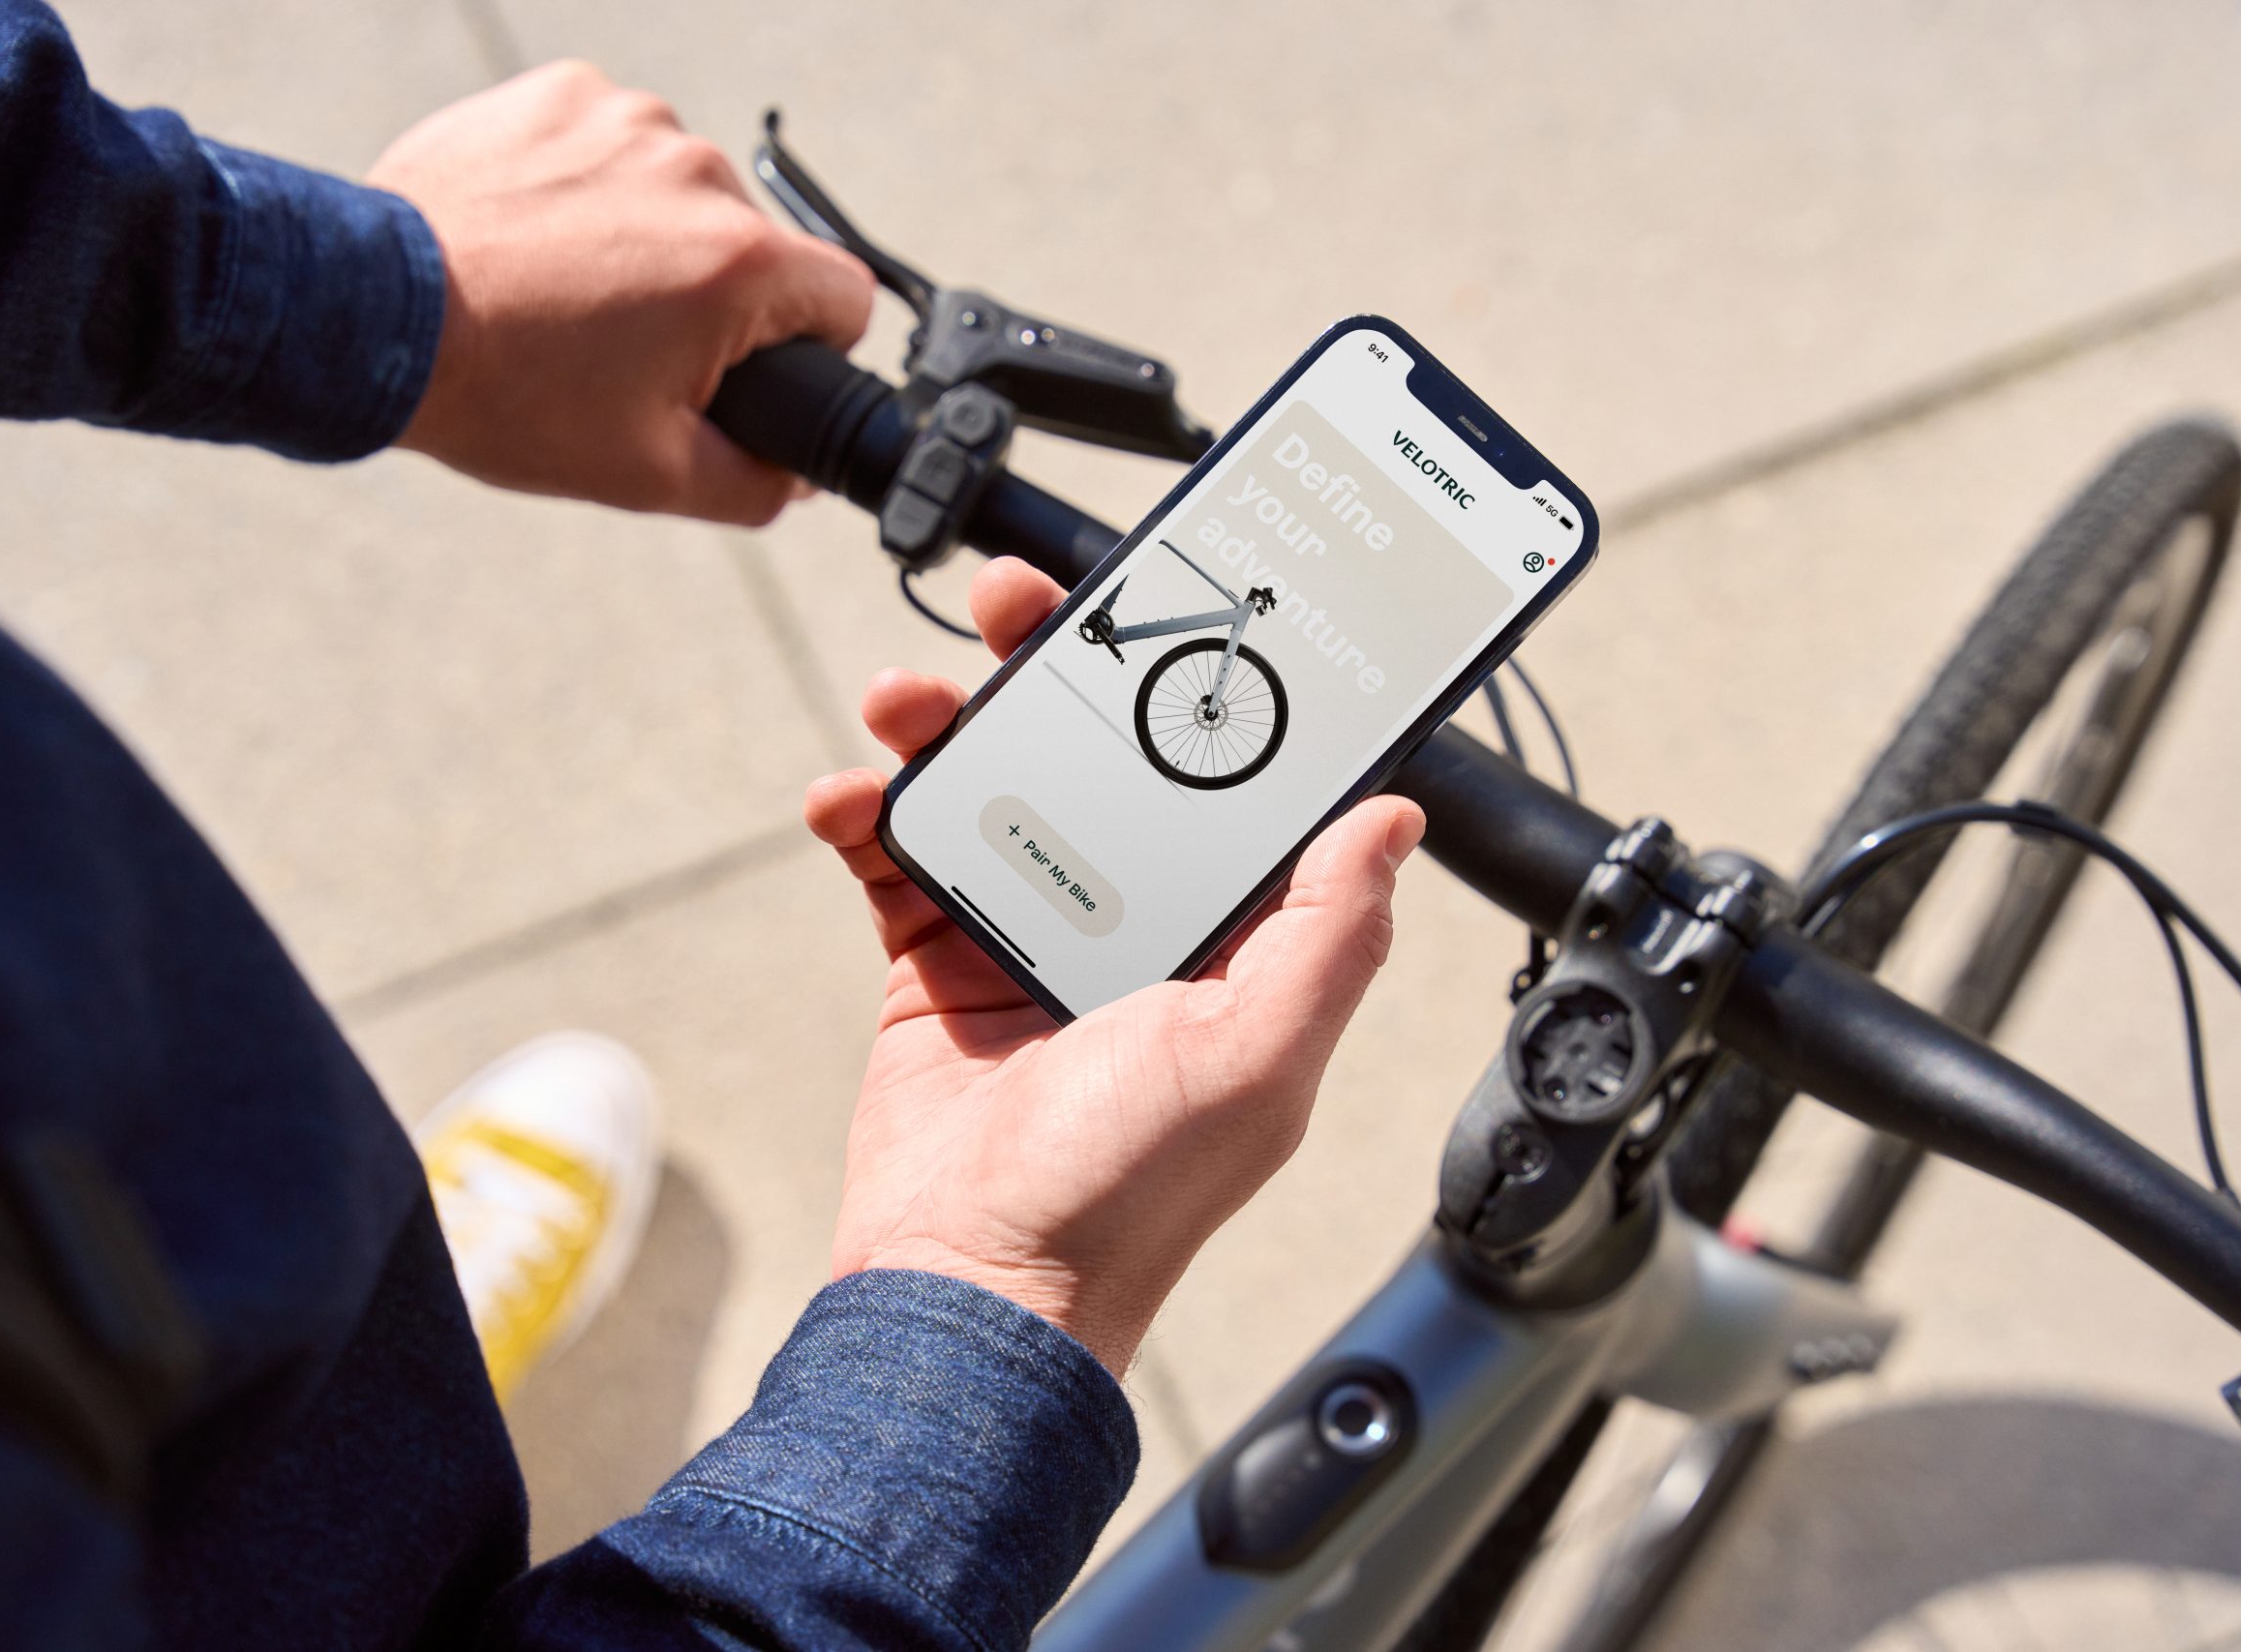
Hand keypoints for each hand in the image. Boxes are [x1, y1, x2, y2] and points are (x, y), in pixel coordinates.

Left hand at [367, 61, 872, 522]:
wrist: (376, 316)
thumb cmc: (510, 395)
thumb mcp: (648, 474)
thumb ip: (755, 482)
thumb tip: (797, 477)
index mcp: (741, 264)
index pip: (848, 298)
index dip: (810, 348)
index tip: (749, 368)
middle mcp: (698, 173)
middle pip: (753, 247)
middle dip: (709, 296)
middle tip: (624, 348)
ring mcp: (626, 121)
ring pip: (680, 191)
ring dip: (647, 236)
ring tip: (566, 292)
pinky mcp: (561, 94)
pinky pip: (610, 144)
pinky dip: (587, 186)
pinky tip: (535, 238)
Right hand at [804, 560, 1423, 1372]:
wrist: (972, 1283)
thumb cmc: (1126, 1187)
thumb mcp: (1258, 1053)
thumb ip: (1329, 933)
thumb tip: (1395, 817)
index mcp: (1226, 939)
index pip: (1224, 783)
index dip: (1197, 691)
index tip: (1167, 610)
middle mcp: (1133, 923)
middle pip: (1097, 757)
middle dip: (1052, 668)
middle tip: (1011, 600)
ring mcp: (1027, 934)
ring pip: (990, 785)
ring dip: (942, 724)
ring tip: (904, 698)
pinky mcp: (934, 961)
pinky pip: (898, 858)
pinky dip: (866, 812)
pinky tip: (846, 796)